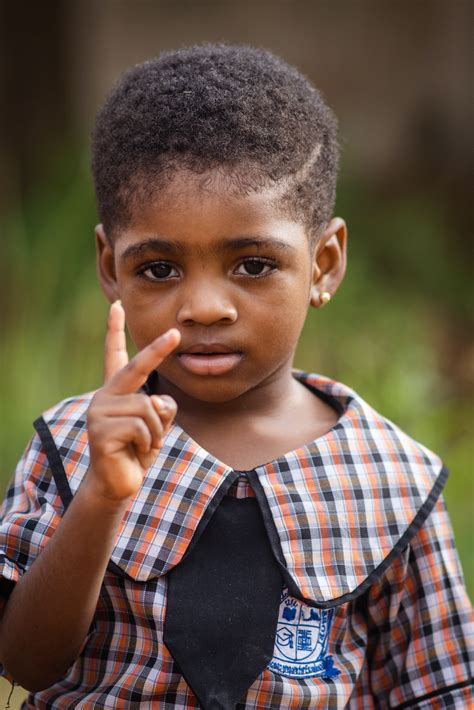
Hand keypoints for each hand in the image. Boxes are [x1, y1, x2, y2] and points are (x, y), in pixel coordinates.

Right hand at [85, 301, 180, 502]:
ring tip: (143, 445)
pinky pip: (142, 427)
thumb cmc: (136, 451)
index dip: (114, 330)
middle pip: (136, 368)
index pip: (114, 356)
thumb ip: (161, 409)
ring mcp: (99, 413)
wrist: (116, 484)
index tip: (117, 305)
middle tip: (175, 333)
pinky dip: (149, 442)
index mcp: (116, 392)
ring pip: (148, 407)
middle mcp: (104, 396)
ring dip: (156, 430)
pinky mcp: (101, 431)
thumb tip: (158, 401)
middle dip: (157, 349)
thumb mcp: (156, 426)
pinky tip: (136, 452)